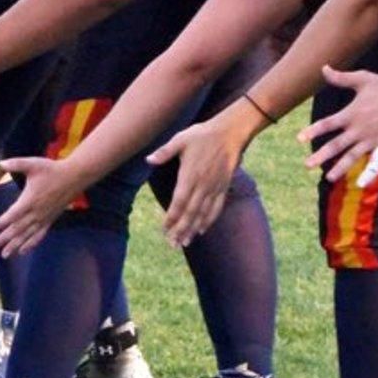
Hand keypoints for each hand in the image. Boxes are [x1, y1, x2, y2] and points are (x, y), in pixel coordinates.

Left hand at [0, 156, 82, 257]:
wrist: (74, 177)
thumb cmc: (52, 170)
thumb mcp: (33, 164)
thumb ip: (16, 163)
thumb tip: (0, 163)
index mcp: (29, 201)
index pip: (12, 216)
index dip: (0, 223)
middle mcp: (36, 213)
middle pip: (17, 229)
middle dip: (4, 239)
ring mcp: (44, 218)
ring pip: (27, 235)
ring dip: (15, 245)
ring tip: (4, 255)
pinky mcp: (50, 220)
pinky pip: (39, 235)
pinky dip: (30, 244)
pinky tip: (23, 251)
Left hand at [146, 117, 249, 248]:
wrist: (229, 133)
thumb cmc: (202, 135)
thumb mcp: (180, 139)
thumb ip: (164, 152)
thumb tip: (148, 160)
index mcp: (190, 175)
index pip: (179, 202)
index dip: (172, 218)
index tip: (165, 230)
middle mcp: (203, 185)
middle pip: (190, 213)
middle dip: (181, 230)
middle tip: (173, 244)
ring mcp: (214, 187)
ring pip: (203, 214)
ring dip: (193, 229)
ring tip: (185, 243)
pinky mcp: (223, 187)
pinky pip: (216, 208)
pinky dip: (209, 220)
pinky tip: (202, 230)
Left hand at [300, 65, 377, 185]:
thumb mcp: (362, 79)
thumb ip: (341, 78)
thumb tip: (323, 68)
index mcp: (352, 113)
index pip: (328, 124)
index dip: (313, 131)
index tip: (299, 139)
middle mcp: (360, 128)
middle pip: (337, 144)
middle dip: (321, 155)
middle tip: (307, 165)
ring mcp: (373, 139)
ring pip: (353, 156)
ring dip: (340, 167)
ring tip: (329, 177)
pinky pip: (376, 162)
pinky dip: (369, 173)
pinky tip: (361, 183)